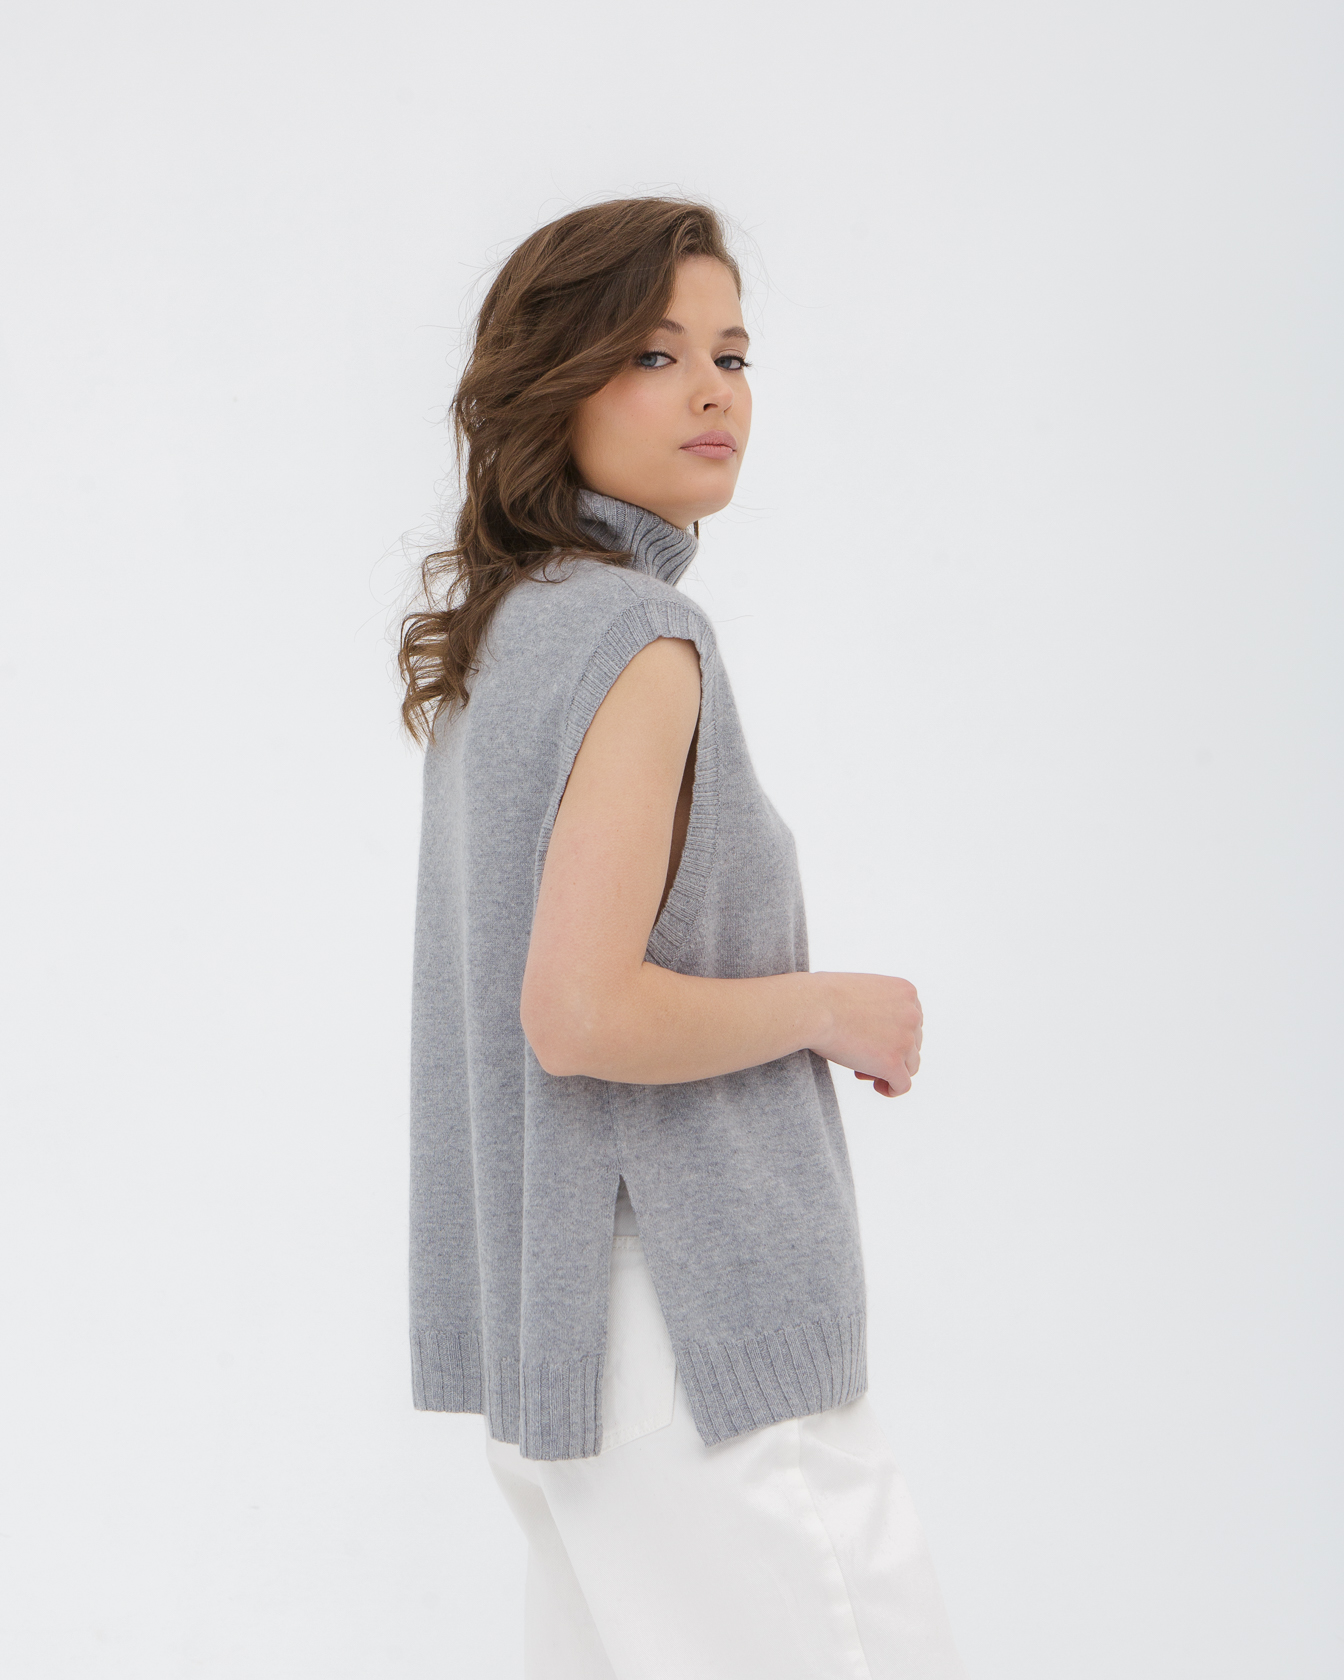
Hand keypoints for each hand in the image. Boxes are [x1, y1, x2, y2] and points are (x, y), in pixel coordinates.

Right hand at [812, 973, 922, 1098]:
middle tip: (861, 1055)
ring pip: (910, 1065)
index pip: (912, 1021)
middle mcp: (912, 1014)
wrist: (813, 1007)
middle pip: (912, 1044)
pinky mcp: (893, 1063)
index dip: (892, 1034)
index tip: (870, 1038)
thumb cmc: (823, 995)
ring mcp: (905, 1040)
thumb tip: (875, 1029)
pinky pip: (903, 1085)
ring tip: (862, 1070)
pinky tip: (878, 1086)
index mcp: (906, 992)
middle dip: (889, 1052)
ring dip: (890, 1070)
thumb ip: (877, 1004)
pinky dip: (892, 1089)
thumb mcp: (861, 989)